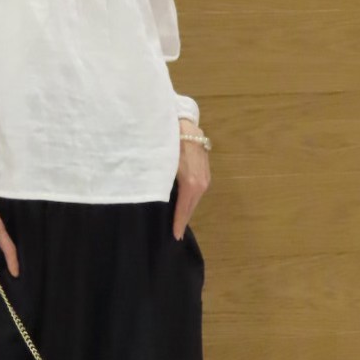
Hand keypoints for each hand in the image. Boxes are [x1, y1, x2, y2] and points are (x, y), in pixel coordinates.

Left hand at [172, 118, 210, 239]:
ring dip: (187, 210)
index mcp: (191, 184)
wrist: (184, 123)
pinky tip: (184, 204)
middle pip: (191, 206)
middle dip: (183, 219)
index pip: (184, 209)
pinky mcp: (206, 171)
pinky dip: (190, 199)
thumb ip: (160, 184)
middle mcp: (202, 183)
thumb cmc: (170, 143)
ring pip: (195, 199)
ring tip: (179, 222)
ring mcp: (206, 177)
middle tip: (176, 234)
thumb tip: (154, 199)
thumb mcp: (162, 165)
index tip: (175, 236)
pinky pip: (197, 191)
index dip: (178, 223)